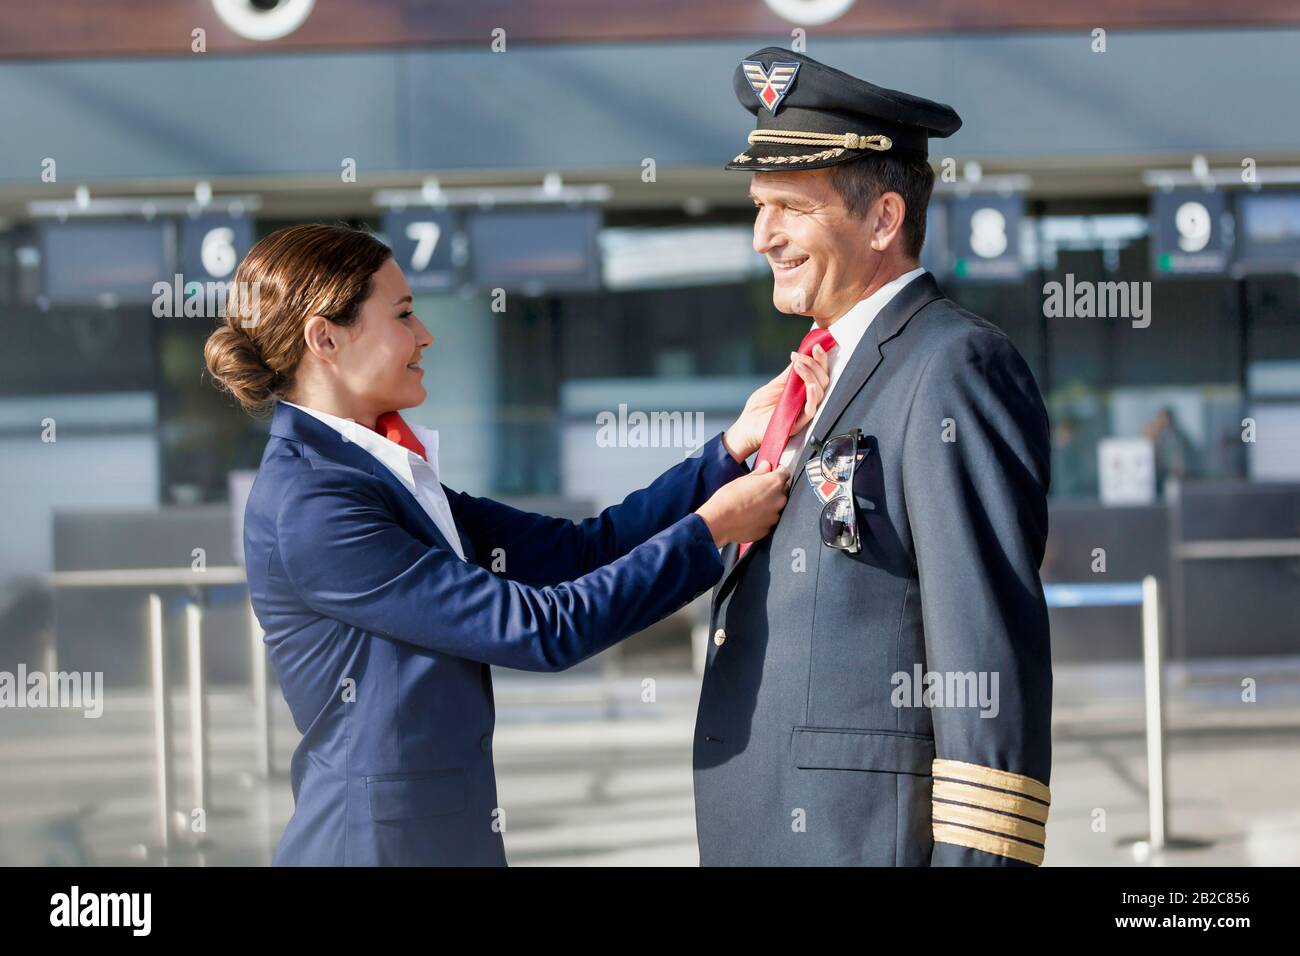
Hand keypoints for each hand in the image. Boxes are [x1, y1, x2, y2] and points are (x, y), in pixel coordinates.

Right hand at [695, 461, 790, 546]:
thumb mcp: (743, 479)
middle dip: (774, 488)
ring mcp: (774, 516)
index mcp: (774, 483)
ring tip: (752, 504)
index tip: (774, 471)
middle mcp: (779, 500)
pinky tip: (750, 515)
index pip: (785, 472)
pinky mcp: (768, 528)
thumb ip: (759, 472)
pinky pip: (769, 519)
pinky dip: (763, 516)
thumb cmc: (728, 499)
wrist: (719, 522)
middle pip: (783, 490)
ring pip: (776, 506)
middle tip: (759, 488)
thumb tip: (766, 466)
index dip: (779, 471)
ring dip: (768, 504)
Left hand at [723, 343, 831, 461]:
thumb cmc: (760, 406)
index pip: (819, 374)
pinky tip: (809, 386)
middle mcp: (807, 400)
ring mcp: (804, 412)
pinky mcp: (798, 423)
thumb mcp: (775, 384)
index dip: (820, 360)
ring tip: (798, 366)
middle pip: (823, 381)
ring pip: (820, 393)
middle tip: (798, 358)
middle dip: (814, 365)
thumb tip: (801, 355)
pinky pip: (811, 411)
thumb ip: (790, 373)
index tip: (815, 347)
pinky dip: (812, 397)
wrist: (747, 424)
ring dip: (811, 376)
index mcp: (803, 390)